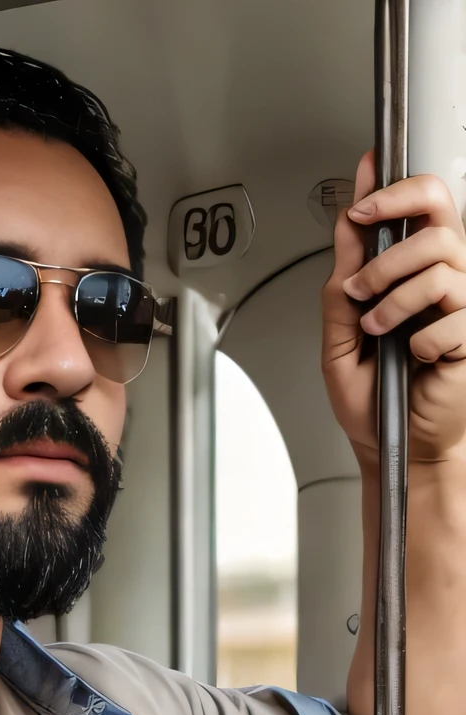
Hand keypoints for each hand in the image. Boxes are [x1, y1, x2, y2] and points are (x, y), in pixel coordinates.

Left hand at [323, 151, 465, 466]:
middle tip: (360, 286)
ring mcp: (464, 304)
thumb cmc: (373, 399)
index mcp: (417, 270)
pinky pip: (452, 316)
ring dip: (394, 297)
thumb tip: (345, 226)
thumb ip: (342, 284)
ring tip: (376, 329)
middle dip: (388, 250)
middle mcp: (446, 278)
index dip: (396, 189)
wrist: (390, 447)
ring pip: (441, 262)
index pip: (424, 204)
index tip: (361, 200)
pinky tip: (413, 358)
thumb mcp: (340, 338)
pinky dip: (420, 338)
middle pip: (439, 219)